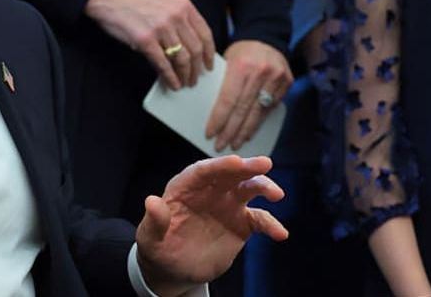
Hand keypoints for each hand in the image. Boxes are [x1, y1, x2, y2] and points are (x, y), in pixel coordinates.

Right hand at [84, 0, 215, 88]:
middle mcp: (176, 16)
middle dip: (197, 69)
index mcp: (183, 5)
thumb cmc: (133, 0)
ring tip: (183, 83)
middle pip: (195, 49)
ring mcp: (161, 28)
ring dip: (185, 75)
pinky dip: (170, 77)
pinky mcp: (145, 40)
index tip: (209, 65)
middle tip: (195, 80)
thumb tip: (187, 47)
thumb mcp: (164, 3)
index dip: (209, 53)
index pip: (205, 33)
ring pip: (182, 59)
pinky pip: (163, 64)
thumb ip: (178, 20)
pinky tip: (171, 83)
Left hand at [135, 156, 287, 296]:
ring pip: (247, 189)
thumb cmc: (158, 247)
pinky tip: (280, 233)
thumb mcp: (150, 238)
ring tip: (276, 194)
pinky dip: (270, 224)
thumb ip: (154, 221)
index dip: (218, 166)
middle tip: (264, 164)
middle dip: (246, 168)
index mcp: (184, 188)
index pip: (202, 171)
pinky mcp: (240, 223)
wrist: (173, 269)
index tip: (236, 162)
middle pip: (229, 174)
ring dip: (262, 187)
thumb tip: (151, 202)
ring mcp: (227, 205)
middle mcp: (209, 191)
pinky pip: (258, 220)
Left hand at [205, 40, 291, 151]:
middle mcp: (260, 73)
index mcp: (241, 66)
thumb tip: (207, 110)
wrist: (267, 37)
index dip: (219, 119)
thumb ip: (220, 81)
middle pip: (243, 109)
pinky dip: (257, 123)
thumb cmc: (240, 52)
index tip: (210, 134)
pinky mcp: (286, 84)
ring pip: (258, 112)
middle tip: (220, 145)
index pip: (228, 99)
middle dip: (230, 130)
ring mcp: (276, 79)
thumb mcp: (226, 60)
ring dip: (244, 132)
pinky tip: (248, 133)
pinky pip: (269, 109)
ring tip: (234, 144)